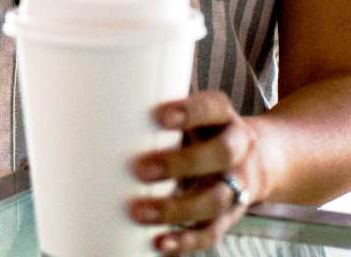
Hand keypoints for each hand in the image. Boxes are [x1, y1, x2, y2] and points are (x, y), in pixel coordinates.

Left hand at [127, 91, 263, 253]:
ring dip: (177, 209)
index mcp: (223, 118)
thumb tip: (97, 113)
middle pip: (221, 154)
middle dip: (182, 163)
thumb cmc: (202, 133)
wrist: (253, 160)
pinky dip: (186, 240)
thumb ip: (157, 115)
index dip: (191, 112)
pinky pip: (211, 232)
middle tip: (141, 169)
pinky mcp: (229, 216)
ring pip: (216, 199)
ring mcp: (237, 185)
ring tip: (140, 212)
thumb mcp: (191, 116)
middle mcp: (237, 150)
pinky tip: (160, 242)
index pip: (214, 108)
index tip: (159, 116)